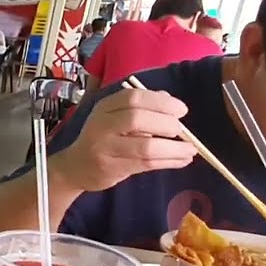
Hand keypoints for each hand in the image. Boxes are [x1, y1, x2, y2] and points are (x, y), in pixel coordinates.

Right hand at [51, 87, 197, 192]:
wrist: (75, 167)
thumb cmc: (102, 139)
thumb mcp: (115, 117)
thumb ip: (141, 108)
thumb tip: (170, 101)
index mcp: (105, 107)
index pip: (134, 97)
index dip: (161, 102)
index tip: (181, 110)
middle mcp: (102, 125)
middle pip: (137, 119)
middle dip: (166, 124)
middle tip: (181, 130)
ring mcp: (105, 148)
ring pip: (144, 146)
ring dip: (173, 149)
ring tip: (190, 150)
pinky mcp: (111, 168)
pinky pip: (145, 164)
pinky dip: (168, 162)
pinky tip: (181, 161)